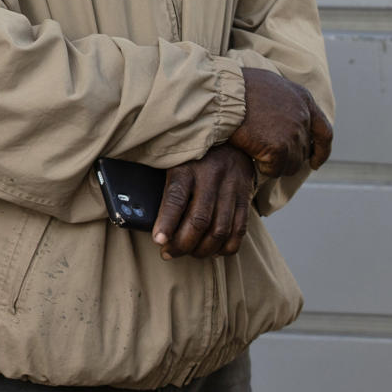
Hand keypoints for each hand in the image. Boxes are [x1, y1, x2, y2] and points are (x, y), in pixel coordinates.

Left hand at [153, 145, 254, 259]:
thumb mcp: (175, 160)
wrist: (232, 138)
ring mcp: (231, 188)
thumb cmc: (194, 156)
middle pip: (199, 220)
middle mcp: (211, 177)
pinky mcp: (245, 198)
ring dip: (203, 250)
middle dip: (183, 244)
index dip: (166, 222)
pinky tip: (213, 250)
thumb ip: (165, 185)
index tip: (158, 241)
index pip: (176, 197)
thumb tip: (146, 216)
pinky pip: (239, 231)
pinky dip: (226, 247)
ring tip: (189, 253)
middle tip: (168, 253)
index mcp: (187, 166)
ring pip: (220, 230)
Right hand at [227, 67, 332, 178]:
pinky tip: (253, 158)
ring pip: (292, 164)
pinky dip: (265, 168)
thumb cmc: (237, 86)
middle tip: (269, 156)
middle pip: (304, 151)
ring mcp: (292, 133)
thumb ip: (284, 100)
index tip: (314, 162)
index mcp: (303, 99)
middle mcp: (302, 117)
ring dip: (276, 164)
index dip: (321, 151)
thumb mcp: (270, 83)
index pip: (324, 132)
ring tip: (258, 156)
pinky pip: (275, 169)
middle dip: (288, 157)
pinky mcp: (278, 148)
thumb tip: (284, 114)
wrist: (222, 91)